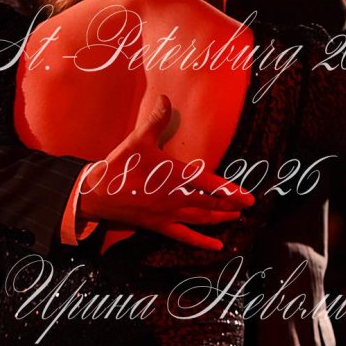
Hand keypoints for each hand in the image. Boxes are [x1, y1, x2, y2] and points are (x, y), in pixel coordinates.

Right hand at [77, 94, 254, 250]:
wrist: (97, 193)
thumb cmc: (120, 165)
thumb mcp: (138, 140)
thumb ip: (156, 120)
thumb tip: (165, 97)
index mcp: (174, 175)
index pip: (208, 184)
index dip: (230, 191)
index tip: (248, 197)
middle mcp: (175, 197)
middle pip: (210, 203)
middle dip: (230, 205)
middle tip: (248, 207)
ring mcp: (168, 214)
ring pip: (201, 219)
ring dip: (220, 219)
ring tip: (236, 218)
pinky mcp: (159, 226)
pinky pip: (185, 236)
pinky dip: (202, 242)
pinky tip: (217, 247)